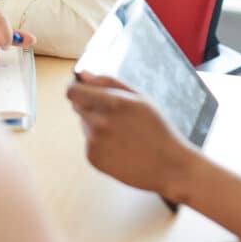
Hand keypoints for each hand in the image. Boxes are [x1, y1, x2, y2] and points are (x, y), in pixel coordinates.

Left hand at [66, 73, 195, 199]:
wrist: (168, 167)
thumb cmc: (157, 129)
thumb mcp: (140, 98)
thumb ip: (108, 82)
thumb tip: (83, 74)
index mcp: (113, 103)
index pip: (73, 91)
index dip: (74, 87)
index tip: (80, 88)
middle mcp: (99, 122)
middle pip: (77, 106)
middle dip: (90, 106)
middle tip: (116, 116)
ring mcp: (94, 142)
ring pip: (84, 124)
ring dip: (96, 125)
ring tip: (123, 134)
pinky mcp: (92, 158)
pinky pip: (89, 142)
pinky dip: (100, 143)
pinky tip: (120, 148)